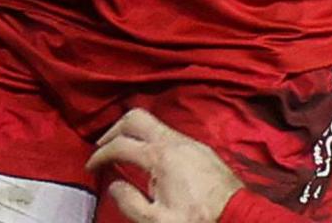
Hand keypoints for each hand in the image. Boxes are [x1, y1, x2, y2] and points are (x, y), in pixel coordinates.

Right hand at [86, 109, 243, 222]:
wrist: (239, 218)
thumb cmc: (198, 220)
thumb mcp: (156, 221)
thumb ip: (128, 202)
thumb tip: (114, 185)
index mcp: (160, 156)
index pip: (120, 145)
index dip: (100, 154)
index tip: (92, 166)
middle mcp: (175, 142)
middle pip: (136, 118)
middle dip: (115, 130)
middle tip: (105, 147)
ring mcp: (191, 143)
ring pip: (155, 125)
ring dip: (136, 135)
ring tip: (127, 154)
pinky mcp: (203, 150)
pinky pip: (171, 135)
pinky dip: (154, 141)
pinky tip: (153, 161)